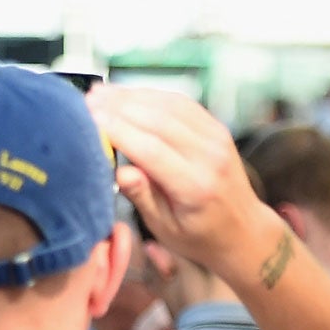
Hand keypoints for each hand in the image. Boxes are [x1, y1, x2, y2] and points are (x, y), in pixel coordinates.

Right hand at [85, 85, 273, 271]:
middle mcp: (209, 157)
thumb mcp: (165, 228)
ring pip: (169, 106)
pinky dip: (153, 96)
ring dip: (132, 96)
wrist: (242, 230)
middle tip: (87, 100)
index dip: (117, 130)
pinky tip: (129, 95)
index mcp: (195, 187)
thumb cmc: (199, 236)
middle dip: (119, 107)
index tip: (89, 118)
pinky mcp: (217, 128)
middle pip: (159, 121)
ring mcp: (217, 138)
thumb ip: (142, 197)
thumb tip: (119, 170)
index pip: (150, 149)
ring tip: (101, 93)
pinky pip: (182, 104)